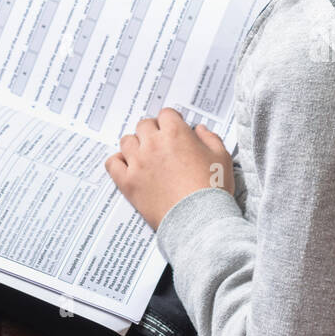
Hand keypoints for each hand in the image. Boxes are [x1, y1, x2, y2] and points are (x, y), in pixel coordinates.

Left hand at [105, 108, 234, 230]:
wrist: (200, 220)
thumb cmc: (212, 190)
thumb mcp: (222, 158)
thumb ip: (210, 137)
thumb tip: (200, 129)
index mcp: (176, 134)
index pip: (166, 114)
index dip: (172, 120)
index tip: (175, 128)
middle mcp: (153, 144)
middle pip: (144, 125)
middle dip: (153, 131)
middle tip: (161, 143)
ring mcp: (138, 163)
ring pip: (127, 141)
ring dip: (136, 145)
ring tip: (145, 155)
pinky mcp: (128, 182)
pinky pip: (112, 164)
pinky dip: (118, 162)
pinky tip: (127, 166)